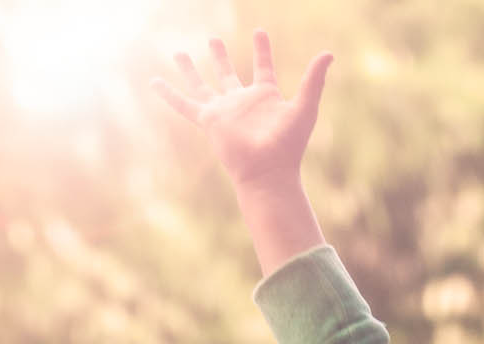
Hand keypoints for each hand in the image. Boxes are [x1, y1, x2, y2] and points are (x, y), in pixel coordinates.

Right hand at [153, 32, 332, 188]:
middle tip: (213, 39)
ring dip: (191, 69)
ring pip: (202, 84)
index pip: (263, 67)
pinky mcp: (208, 120)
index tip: (259, 32)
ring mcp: (223, 111)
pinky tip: (154, 81)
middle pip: (228, 74)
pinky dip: (168, 94)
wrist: (268, 171)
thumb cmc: (288, 145)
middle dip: (220, 56)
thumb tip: (328, 53)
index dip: (262, 50)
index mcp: (265, 97)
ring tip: (180, 52)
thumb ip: (314, 79)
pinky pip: (183, 104)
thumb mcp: (305, 106)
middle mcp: (241, 102)